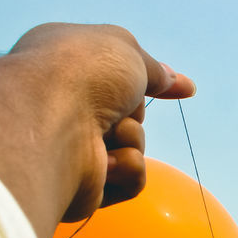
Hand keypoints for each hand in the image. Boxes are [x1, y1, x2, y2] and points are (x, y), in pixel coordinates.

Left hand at [9, 23, 195, 219]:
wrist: (53, 123)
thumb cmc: (80, 75)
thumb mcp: (126, 52)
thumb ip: (155, 70)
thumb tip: (179, 83)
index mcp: (65, 66)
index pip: (117, 75)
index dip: (150, 80)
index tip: (184, 90)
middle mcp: (64, 106)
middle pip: (130, 113)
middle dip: (134, 111)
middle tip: (116, 105)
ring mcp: (72, 146)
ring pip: (133, 146)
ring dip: (130, 138)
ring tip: (105, 133)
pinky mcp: (84, 185)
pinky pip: (131, 179)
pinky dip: (126, 168)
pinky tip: (105, 163)